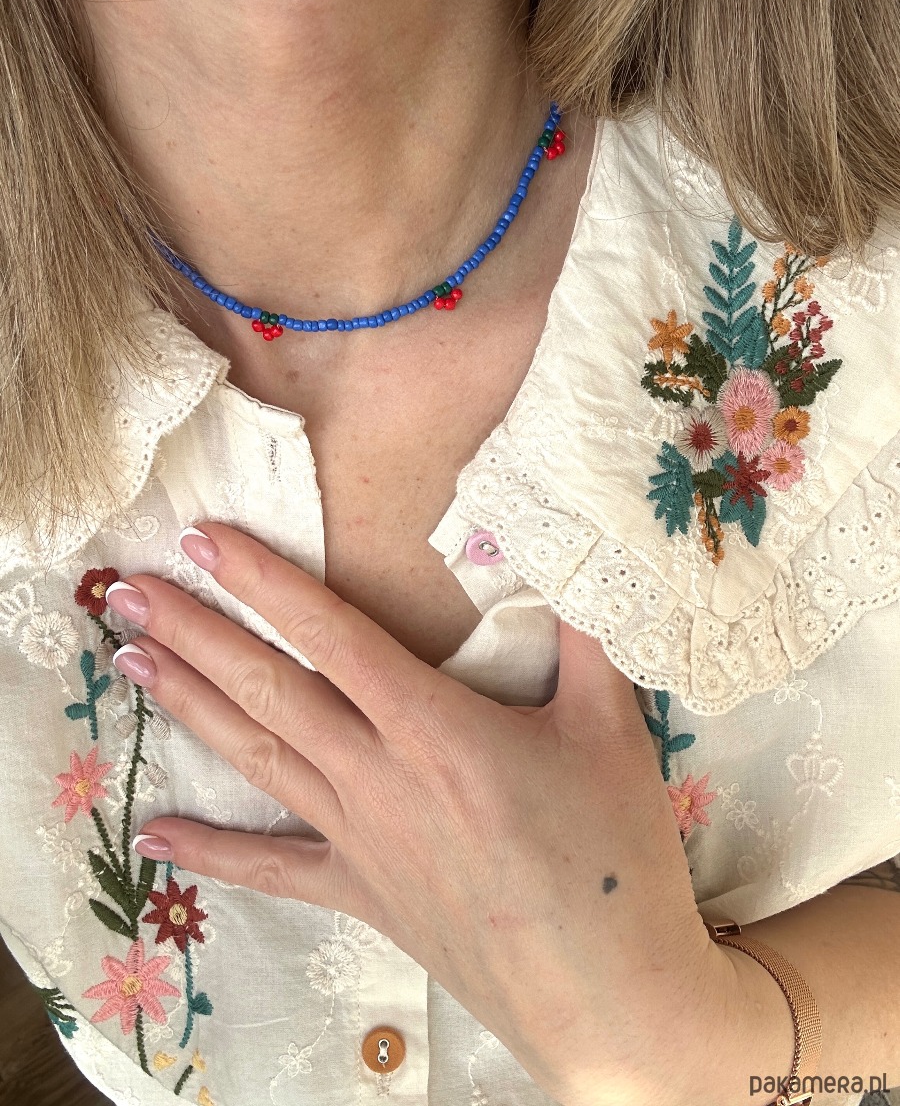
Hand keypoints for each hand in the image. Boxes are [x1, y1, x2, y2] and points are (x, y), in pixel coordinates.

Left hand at [106, 521, 727, 1105]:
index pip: (331, 635)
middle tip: (124, 589)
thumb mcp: (612, 726)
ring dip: (188, 705)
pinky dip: (212, 850)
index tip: (205, 539)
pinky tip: (155, 834)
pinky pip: (273, 868)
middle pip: (270, 690)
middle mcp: (378, 776)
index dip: (265, 581)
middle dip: (194, 632)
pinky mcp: (360, 893)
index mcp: (435, 728)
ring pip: (258, 758)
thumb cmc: (614, 854)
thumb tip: (562, 553)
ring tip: (130, 660)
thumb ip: (581, 635)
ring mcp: (359, 839)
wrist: (606, 992)